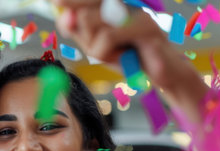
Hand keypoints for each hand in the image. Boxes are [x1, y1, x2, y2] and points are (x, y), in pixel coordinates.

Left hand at [52, 0, 207, 121]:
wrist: (164, 75)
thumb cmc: (130, 56)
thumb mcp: (98, 46)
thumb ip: (79, 32)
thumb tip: (63, 17)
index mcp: (115, 4)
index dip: (72, 1)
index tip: (55, 2)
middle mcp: (126, 2)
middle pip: (83, 10)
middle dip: (84, 34)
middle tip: (100, 48)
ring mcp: (136, 10)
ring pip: (90, 20)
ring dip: (95, 47)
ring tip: (114, 54)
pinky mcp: (145, 26)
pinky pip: (107, 37)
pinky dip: (106, 53)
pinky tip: (122, 57)